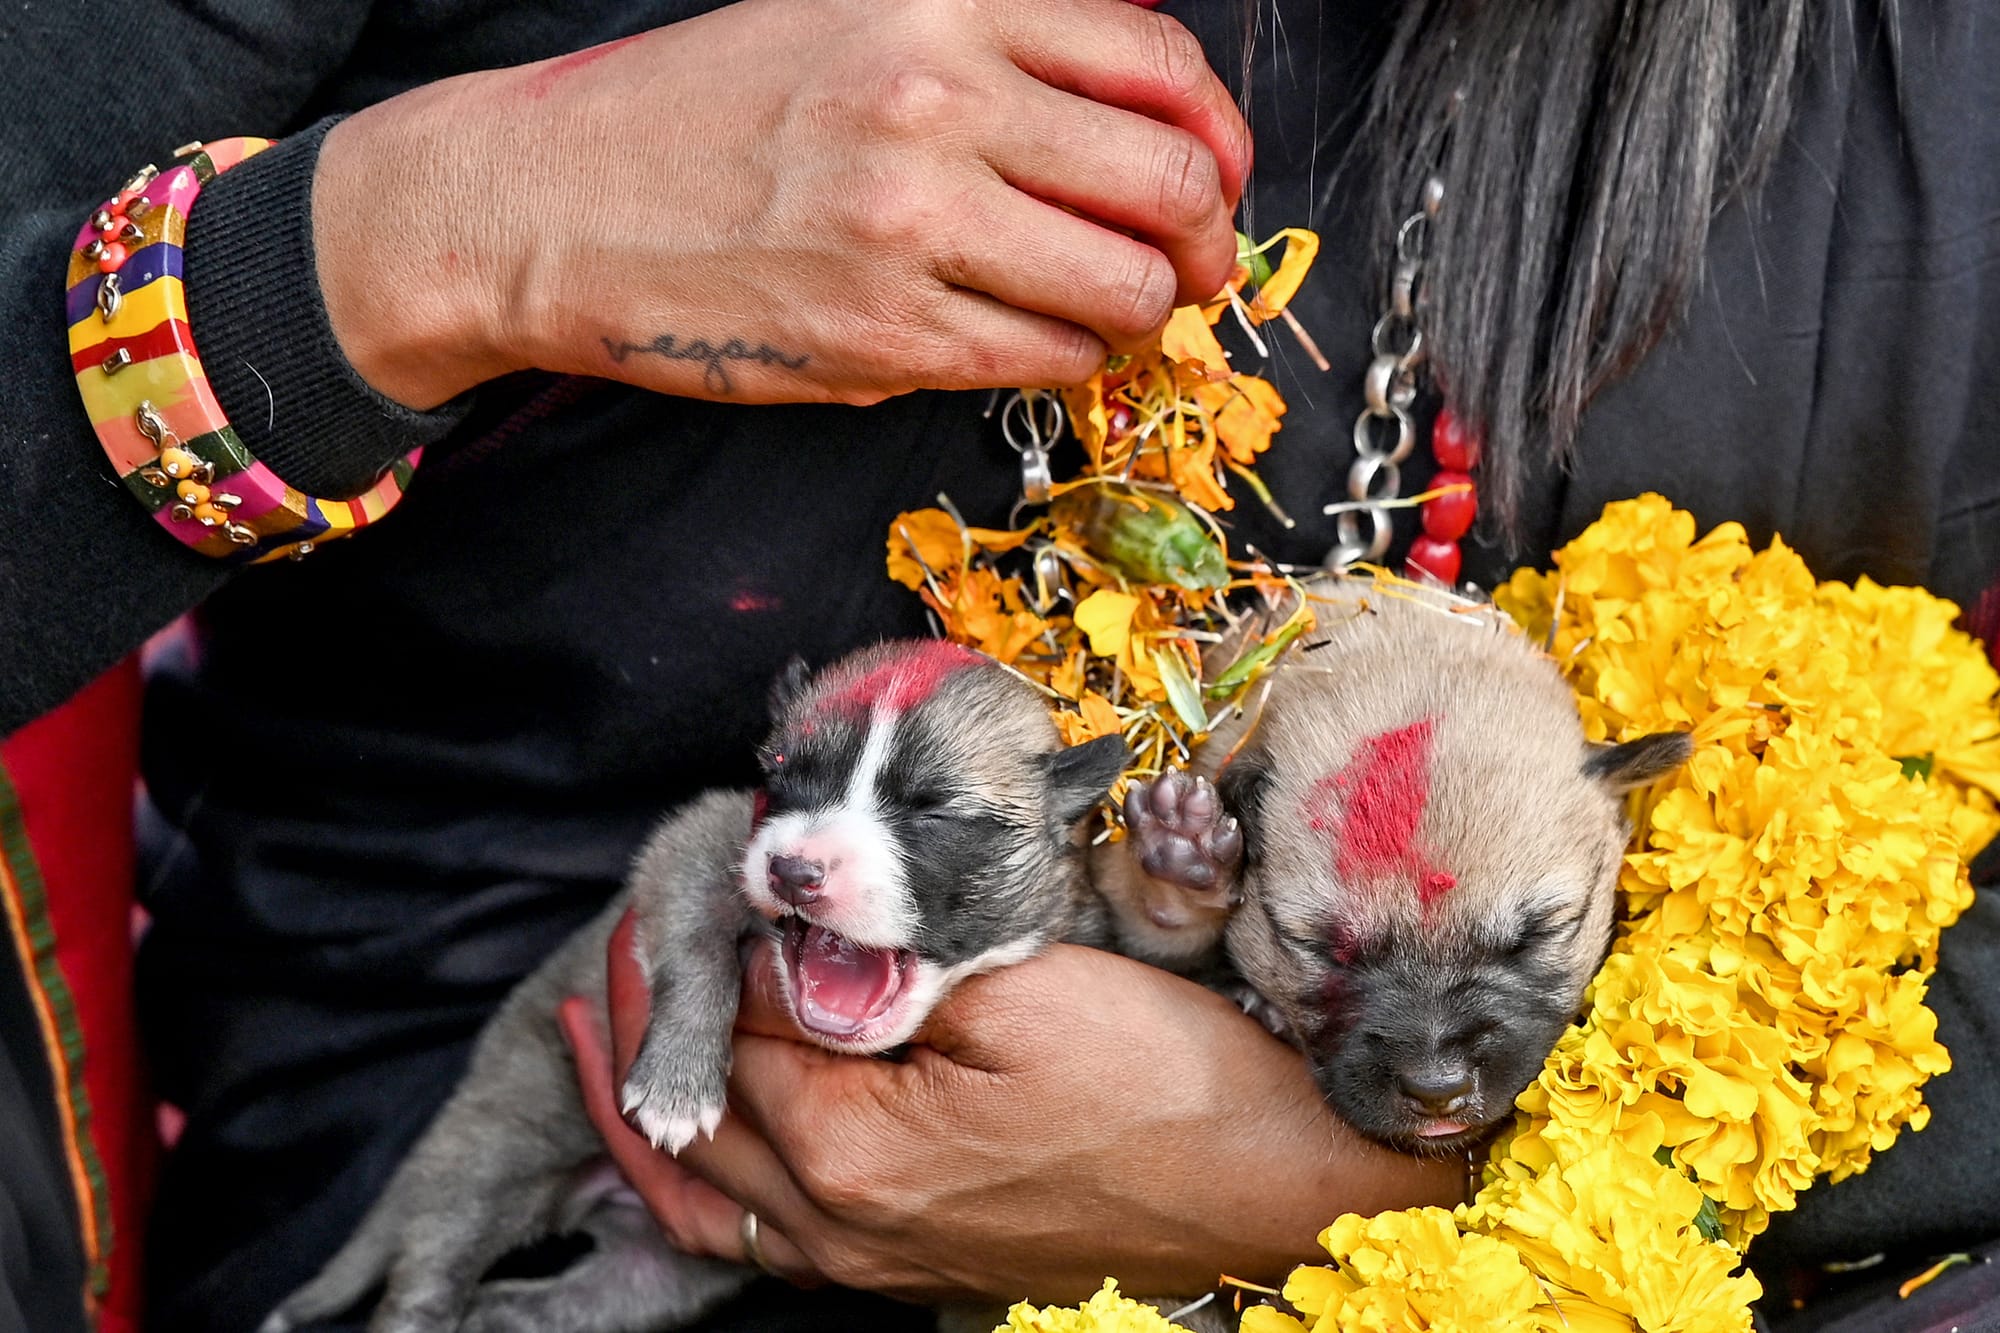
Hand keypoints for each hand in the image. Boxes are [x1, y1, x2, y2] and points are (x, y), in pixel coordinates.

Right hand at [314, 0, 1250, 409]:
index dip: (1220, 133)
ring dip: (1139, 312)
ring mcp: (910, 223)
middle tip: (1190, 267)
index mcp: (938, 3)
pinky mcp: (882, 335)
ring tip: (1107, 311)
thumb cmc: (695, 114)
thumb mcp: (843, 15)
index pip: (1155, 60)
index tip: (1217, 176)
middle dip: (1205, 241)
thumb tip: (1132, 116)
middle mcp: (935, 98)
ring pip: (1123, 288)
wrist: (551, 202)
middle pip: (1169, 182)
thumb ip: (987, 43)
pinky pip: (1045, 359)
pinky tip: (1036, 340)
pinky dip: (1068, 359)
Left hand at [565, 914, 1464, 1304]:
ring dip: (649, 1112)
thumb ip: (873, 971)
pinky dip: (708, 1182)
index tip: (688, 869)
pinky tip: (709, 1135)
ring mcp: (873, 1262)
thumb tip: (776, 939)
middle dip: (648, 1022)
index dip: (701, 940)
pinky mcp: (912, 1267)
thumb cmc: (1164, 1082)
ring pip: (708, 1200)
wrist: (1276, 1183)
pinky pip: (766, 1238)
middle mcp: (841, 1227)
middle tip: (629, 934)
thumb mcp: (1014, 990)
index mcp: (849, 1152)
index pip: (729, 1028)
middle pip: (692, 1121)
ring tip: (609, 1037)